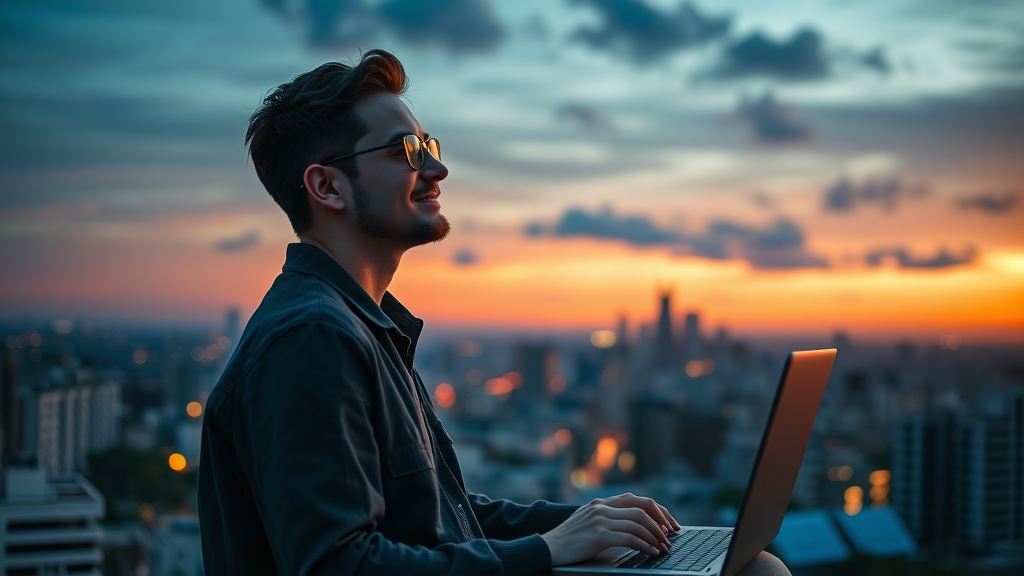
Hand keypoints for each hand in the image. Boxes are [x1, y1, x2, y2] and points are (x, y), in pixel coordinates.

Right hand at [540, 492, 681, 565]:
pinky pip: (630, 538)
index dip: (657, 510)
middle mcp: (602, 507)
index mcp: (601, 503)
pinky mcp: (599, 535)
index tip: (668, 523)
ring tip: (664, 548)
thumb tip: (633, 527)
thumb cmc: (569, 540)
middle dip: (662, 521)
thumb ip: (606, 518)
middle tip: (671, 535)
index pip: (637, 499)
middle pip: (642, 508)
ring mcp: (600, 520)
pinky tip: (651, 552)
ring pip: (639, 523)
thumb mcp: (587, 521)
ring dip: (656, 536)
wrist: (548, 548)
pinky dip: (645, 545)